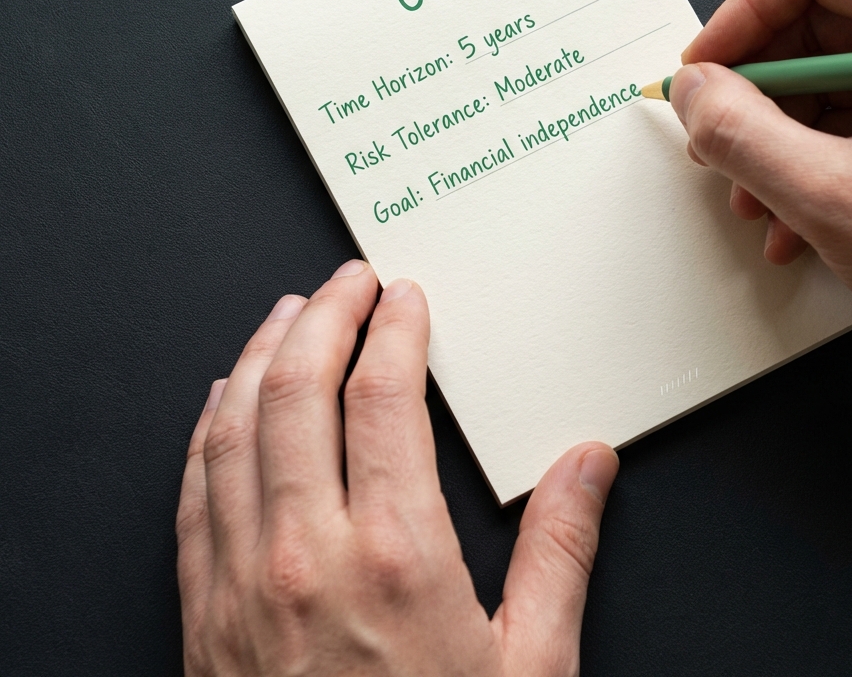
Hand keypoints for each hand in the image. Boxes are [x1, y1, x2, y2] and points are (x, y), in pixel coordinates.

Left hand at [176, 262, 617, 675]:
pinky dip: (209, 425)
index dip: (394, 329)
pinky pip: (195, 489)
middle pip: (298, 389)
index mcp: (397, 555)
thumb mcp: (532, 667)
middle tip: (348, 280)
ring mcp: (243, 581)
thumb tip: (589, 462)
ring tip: (289, 314)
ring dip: (262, 354)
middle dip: (325, 315)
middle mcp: (307, 553)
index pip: (382, 395)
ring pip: (235, 425)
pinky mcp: (204, 614)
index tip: (404, 296)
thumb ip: (560, 550)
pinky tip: (225, 399)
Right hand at [672, 0, 851, 421]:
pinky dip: (813, 155)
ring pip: (829, 71)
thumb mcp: (826, 196)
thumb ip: (739, 132)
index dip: (740, 10)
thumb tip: (692, 90)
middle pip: (813, 14)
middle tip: (716, 142)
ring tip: (755, 198)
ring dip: (776, 133)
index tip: (706, 74)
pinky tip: (794, 218)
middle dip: (753, 86)